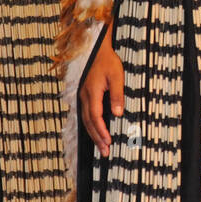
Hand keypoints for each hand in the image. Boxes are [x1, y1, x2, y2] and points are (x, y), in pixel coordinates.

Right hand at [80, 39, 124, 155]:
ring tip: (101, 146)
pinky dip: (90, 126)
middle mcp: (84, 96)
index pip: (95, 117)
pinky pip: (85, 114)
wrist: (96, 50)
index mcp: (92, 92)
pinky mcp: (84, 96)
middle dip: (97, 138)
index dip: (101, 131)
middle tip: (104, 151)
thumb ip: (117, 95)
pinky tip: (95, 132)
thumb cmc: (107, 62)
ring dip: (93, 134)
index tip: (108, 141)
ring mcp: (82, 96)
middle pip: (88, 122)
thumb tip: (118, 113)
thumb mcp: (116, 76)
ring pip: (85, 120)